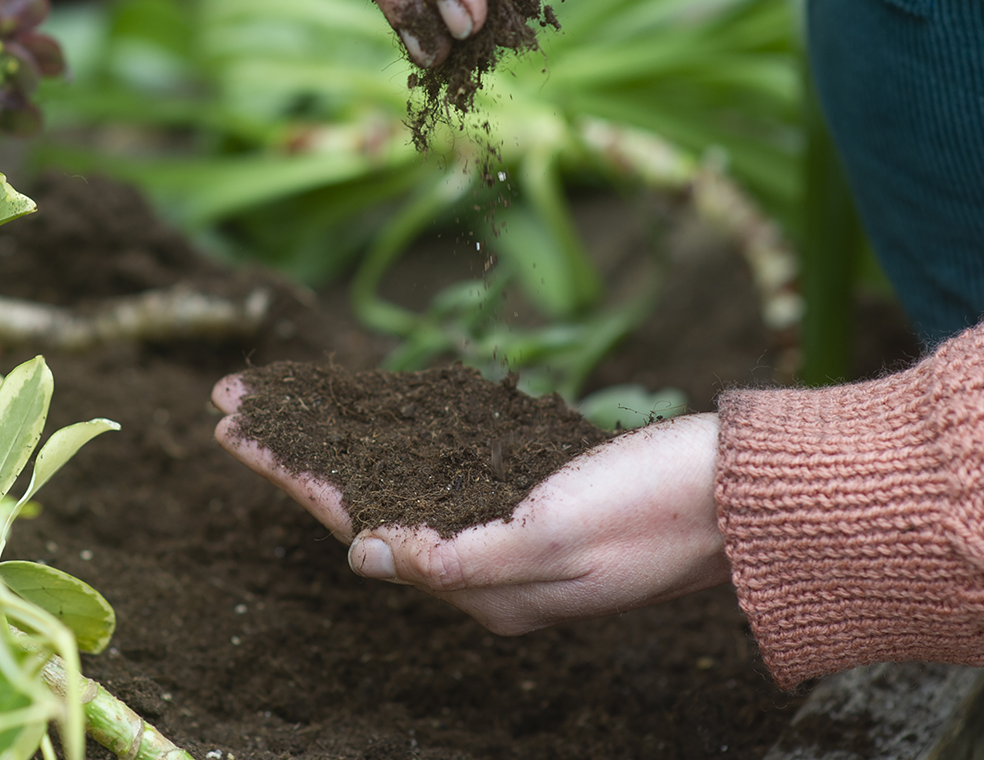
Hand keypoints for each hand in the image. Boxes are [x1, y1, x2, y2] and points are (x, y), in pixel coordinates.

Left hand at [211, 374, 729, 634]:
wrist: (751, 497)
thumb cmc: (661, 510)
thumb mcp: (554, 538)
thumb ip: (455, 554)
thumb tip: (360, 557)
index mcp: (483, 584)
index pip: (356, 522)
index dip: (290, 470)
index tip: (232, 424)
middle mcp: (488, 566)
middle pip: (364, 500)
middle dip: (297, 450)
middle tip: (233, 399)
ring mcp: (515, 532)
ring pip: (400, 479)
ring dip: (340, 439)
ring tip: (288, 401)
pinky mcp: (543, 497)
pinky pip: (449, 466)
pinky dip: (402, 437)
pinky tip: (384, 417)